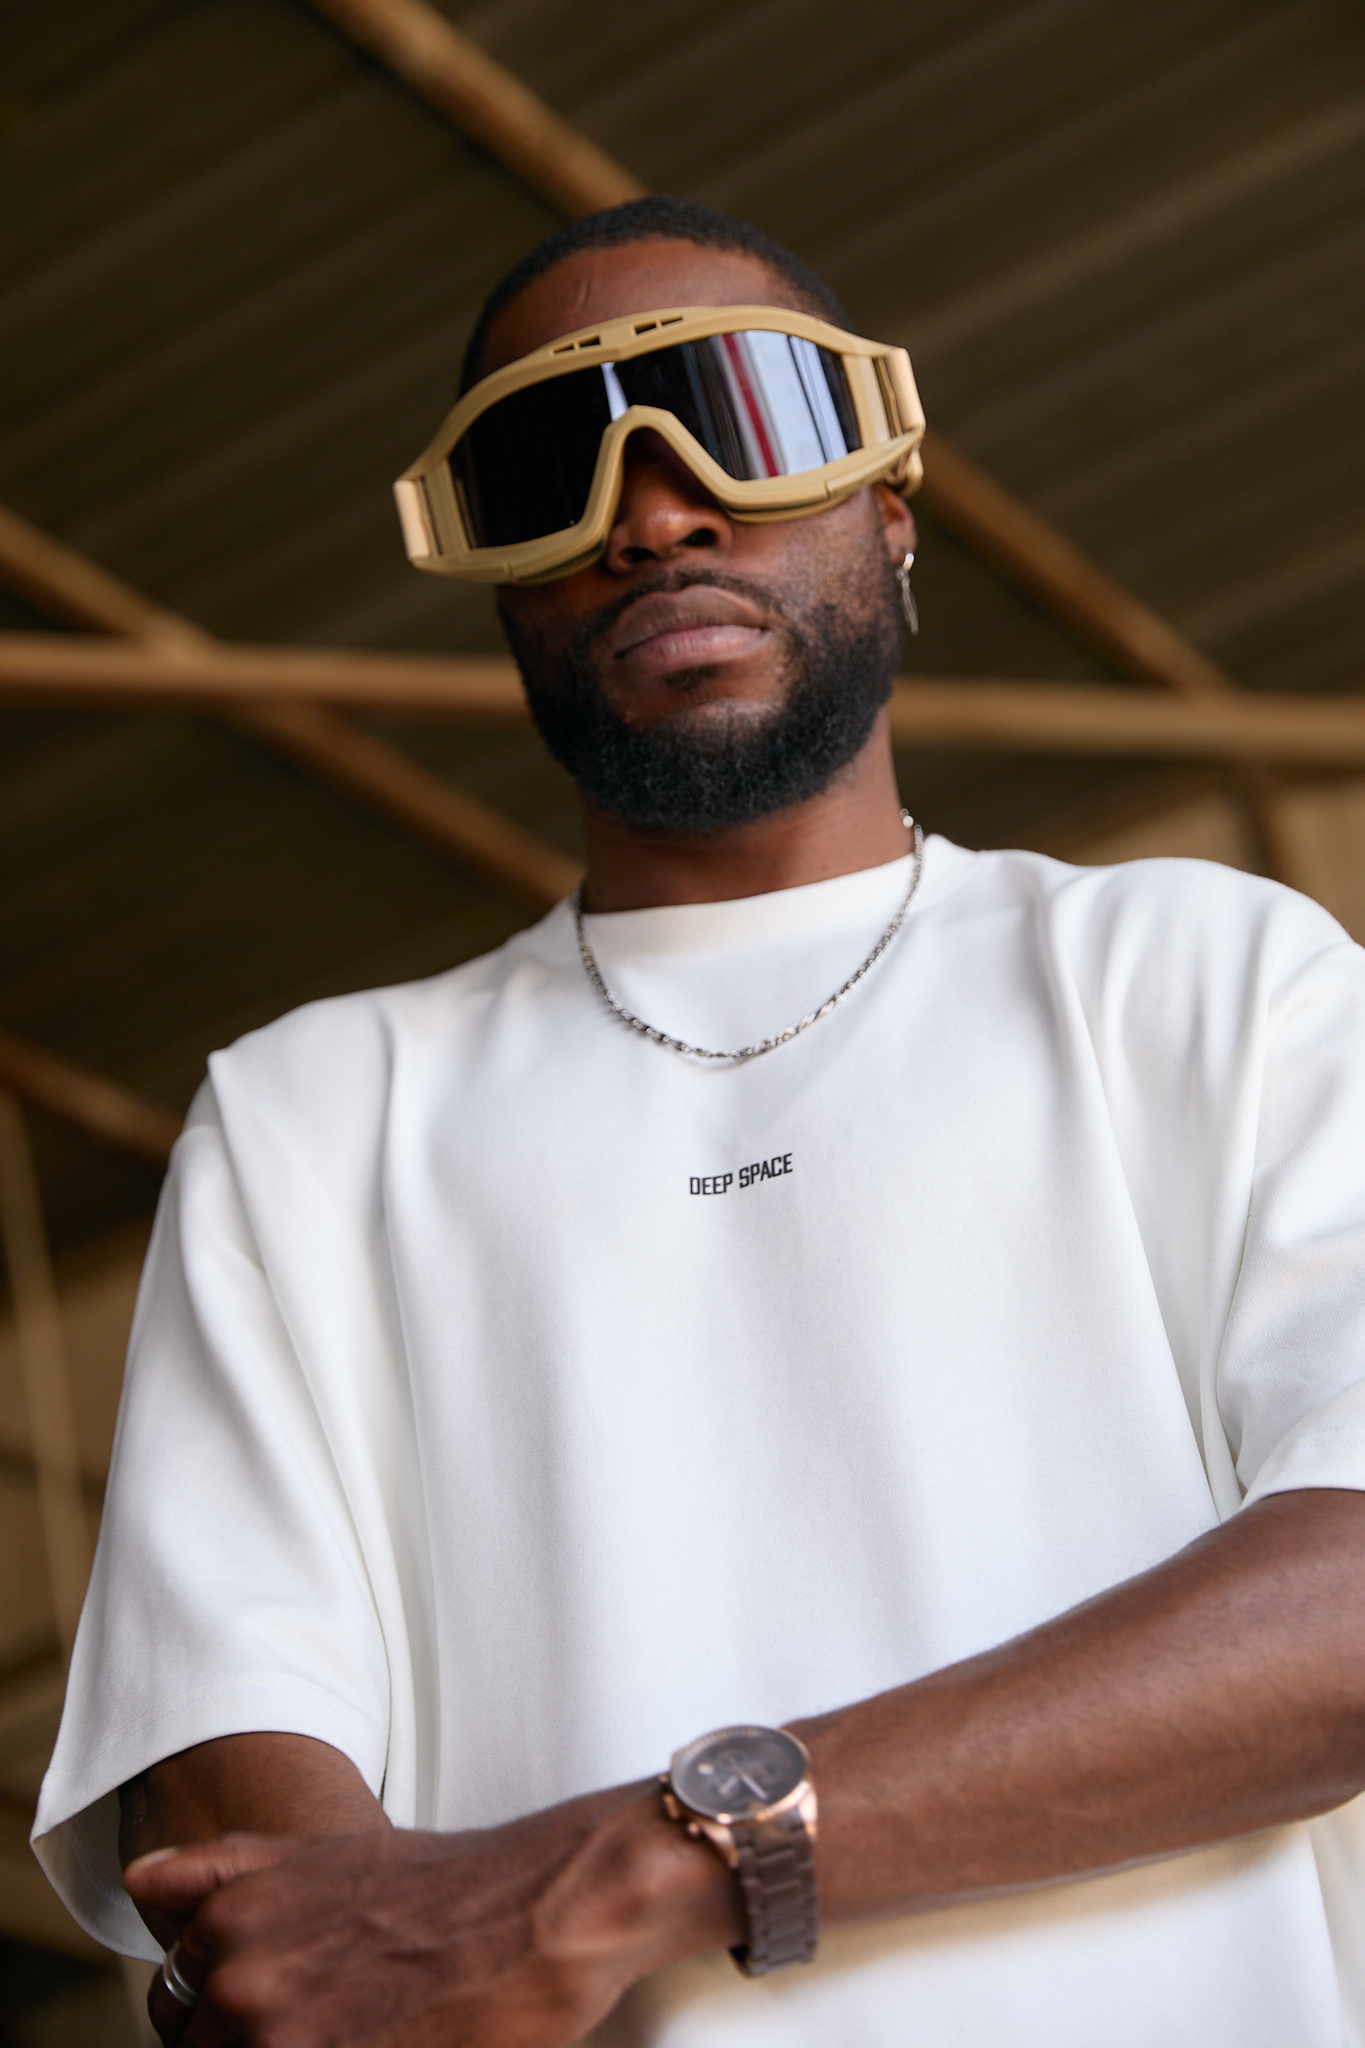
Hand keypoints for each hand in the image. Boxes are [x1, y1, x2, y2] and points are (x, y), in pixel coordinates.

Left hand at [126, 1784, 741, 2046]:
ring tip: (366, 2025)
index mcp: (230, 1920)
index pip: (172, 2006)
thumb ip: (221, 1872)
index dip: (222, 2016)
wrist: (544, 1909)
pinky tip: (389, 2041)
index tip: (284, 2005)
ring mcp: (286, 2039)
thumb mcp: (321, 1855)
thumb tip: (141, 1882)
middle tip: (338, 2016)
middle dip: (253, 2044)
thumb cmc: (445, 1883)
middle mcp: (243, 1982)